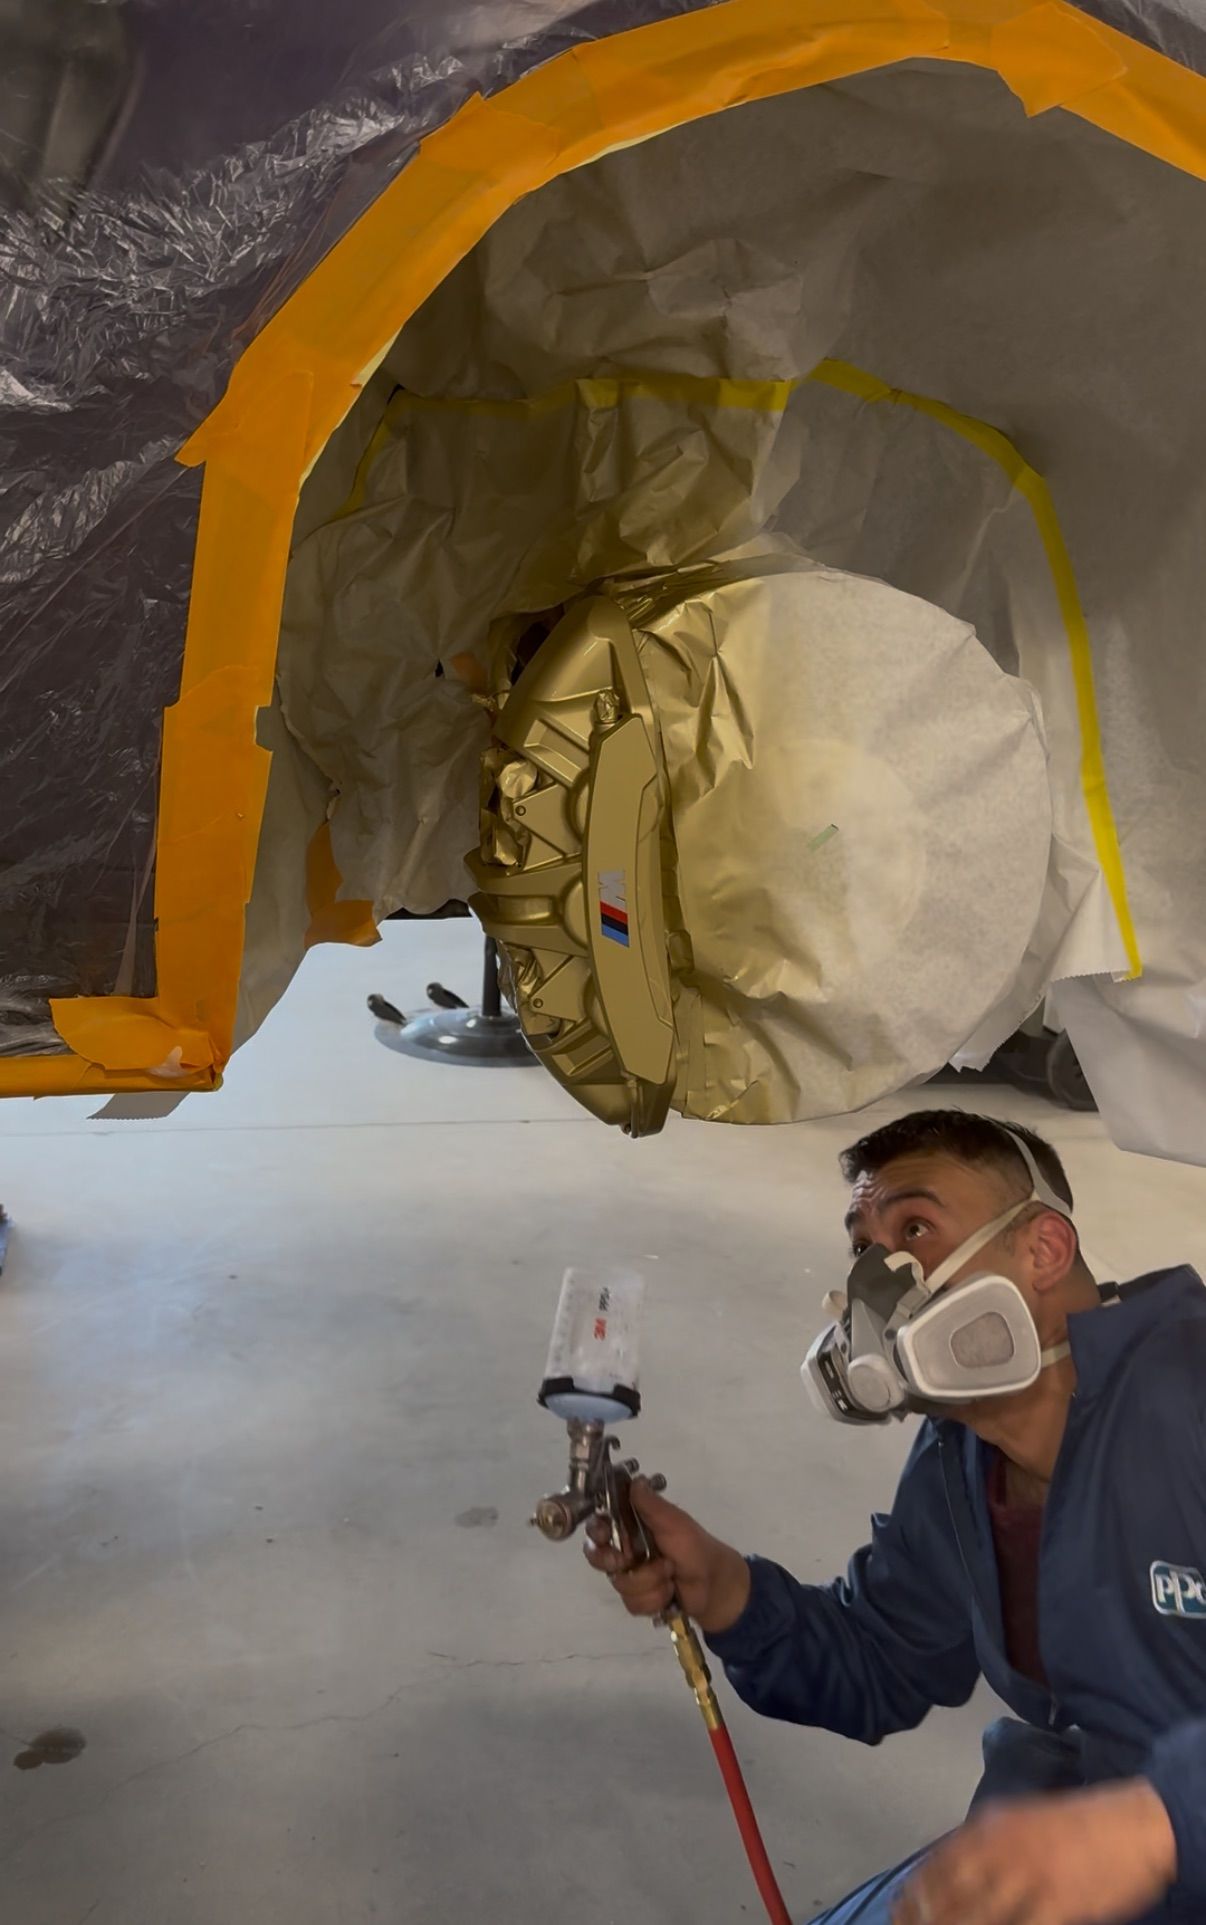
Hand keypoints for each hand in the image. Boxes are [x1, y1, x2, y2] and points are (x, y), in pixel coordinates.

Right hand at [584, 1479, 751, 1634]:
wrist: (714, 1585)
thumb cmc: (694, 1547)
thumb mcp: (674, 1522)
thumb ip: (651, 1505)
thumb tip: (635, 1480)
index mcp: (631, 1527)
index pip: (599, 1526)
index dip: (596, 1532)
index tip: (604, 1535)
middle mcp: (626, 1551)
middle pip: (598, 1557)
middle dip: (613, 1561)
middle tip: (628, 1561)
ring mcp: (631, 1577)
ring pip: (620, 1583)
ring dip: (649, 1581)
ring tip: (670, 1575)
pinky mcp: (638, 1600)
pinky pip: (632, 1603)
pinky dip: (654, 1599)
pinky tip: (669, 1592)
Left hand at [893, 1782, 1176, 1924]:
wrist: (1132, 1825)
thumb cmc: (1076, 1827)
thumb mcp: (1020, 1821)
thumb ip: (986, 1845)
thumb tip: (951, 1875)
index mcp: (988, 1827)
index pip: (936, 1865)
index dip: (913, 1896)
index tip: (898, 1914)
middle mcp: (999, 1849)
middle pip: (948, 1896)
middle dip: (926, 1921)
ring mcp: (1027, 1878)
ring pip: (975, 1919)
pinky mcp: (1056, 1904)